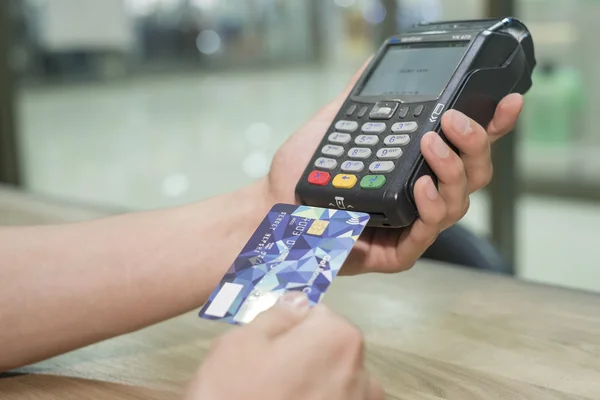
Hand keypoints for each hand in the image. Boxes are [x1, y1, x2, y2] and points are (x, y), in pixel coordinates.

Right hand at [185, 292, 384, 399]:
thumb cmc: (235, 397)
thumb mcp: (240, 344)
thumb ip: (277, 315)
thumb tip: (299, 301)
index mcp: (339, 338)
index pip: (316, 314)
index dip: (288, 328)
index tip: (266, 351)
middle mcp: (363, 372)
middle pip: (329, 348)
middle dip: (304, 357)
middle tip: (266, 378)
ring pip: (334, 380)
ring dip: (314, 384)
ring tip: (278, 397)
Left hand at [267, 61, 522, 274]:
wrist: (272, 205)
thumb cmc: (303, 172)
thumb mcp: (335, 126)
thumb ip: (360, 98)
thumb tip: (375, 64)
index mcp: (414, 166)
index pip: (463, 147)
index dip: (490, 126)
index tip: (507, 102)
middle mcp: (419, 195)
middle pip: (473, 174)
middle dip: (472, 144)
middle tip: (453, 121)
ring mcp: (410, 225)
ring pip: (457, 203)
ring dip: (450, 170)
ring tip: (429, 144)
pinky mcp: (396, 253)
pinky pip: (426, 233)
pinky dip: (429, 207)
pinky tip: (418, 186)